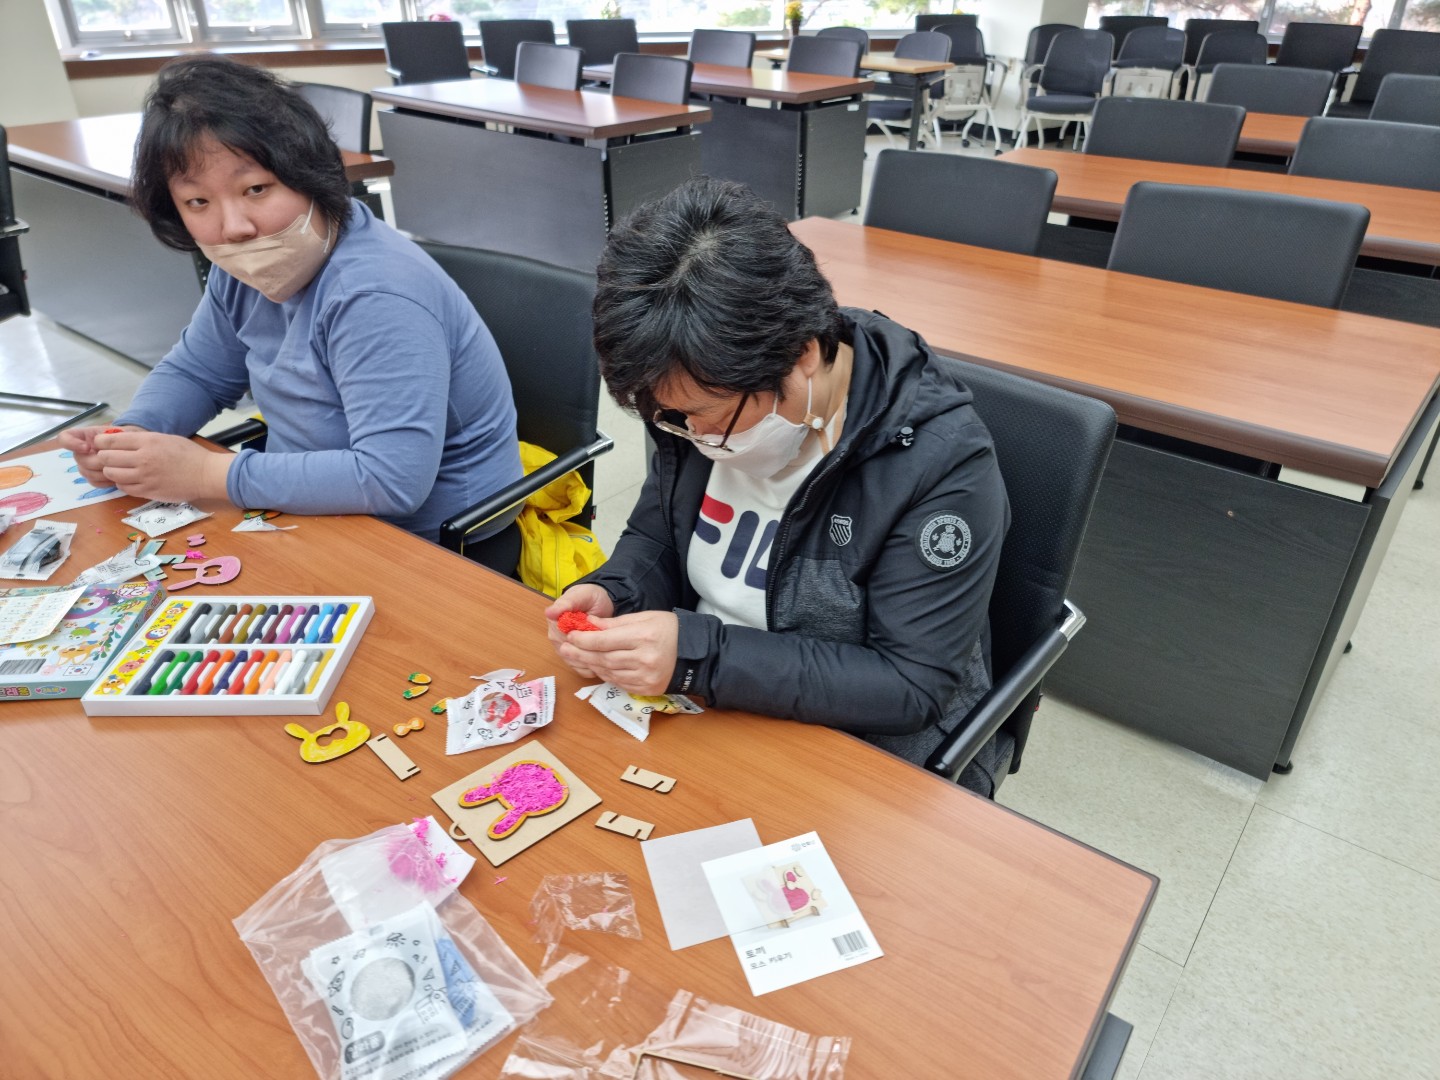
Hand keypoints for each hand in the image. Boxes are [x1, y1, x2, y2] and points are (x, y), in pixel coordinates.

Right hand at [59, 425, 140, 486]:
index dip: (71, 443)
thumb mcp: (119, 430)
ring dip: (102, 471)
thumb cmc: (127, 437)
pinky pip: (94, 482)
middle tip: (112, 461)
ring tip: (117, 468)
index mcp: (84, 436)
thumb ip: (108, 435)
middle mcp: (82, 451)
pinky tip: (116, 477)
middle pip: (78, 459)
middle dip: (96, 461)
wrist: (137, 449)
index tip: (87, 447)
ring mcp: (87, 464)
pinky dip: (105, 481)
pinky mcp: (95, 477)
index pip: (64, 438)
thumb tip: (95, 445)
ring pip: (85, 472)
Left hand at [95, 430, 234, 503]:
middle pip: (106, 458)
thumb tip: (120, 441)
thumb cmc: (189, 455)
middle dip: (104, 458)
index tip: (101, 444)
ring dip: (112, 472)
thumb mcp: (165, 438)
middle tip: (110, 458)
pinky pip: (124, 488)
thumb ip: (142, 440)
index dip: (100, 442)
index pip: (110, 441)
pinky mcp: (148, 492)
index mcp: (147, 442)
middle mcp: (143, 459)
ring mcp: (144, 477)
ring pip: (112, 474)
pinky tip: (131, 480)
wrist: (206, 475)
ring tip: (120, 470)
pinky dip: (123, 484)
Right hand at [544, 585, 615, 677]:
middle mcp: (556, 638)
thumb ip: (566, 603)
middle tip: (605, 646)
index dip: (580, 640)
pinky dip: (592, 668)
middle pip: (569, 653)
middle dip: (587, 651)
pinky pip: (580, 669)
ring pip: (575, 663)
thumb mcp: (581, 595)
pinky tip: (603, 662)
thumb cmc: (589, 597)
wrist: (600, 602)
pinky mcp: (573, 658)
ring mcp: (564, 649)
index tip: (595, 635)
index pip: (563, 638)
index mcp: (554, 622)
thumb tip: (549, 612)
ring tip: (606, 654)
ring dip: (590, 661)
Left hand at [557, 610, 678, 695]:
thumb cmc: (669, 630)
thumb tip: (588, 624)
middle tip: (564, 649)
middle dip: (581, 654)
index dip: (584, 639)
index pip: (605, 640)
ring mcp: (646, 677)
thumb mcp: (644, 617)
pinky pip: (620, 683)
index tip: (571, 636)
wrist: (694, 652)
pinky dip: (606, 675)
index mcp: (644, 636)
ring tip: (577, 657)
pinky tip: (597, 667)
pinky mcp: (648, 689)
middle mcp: (645, 659)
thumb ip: (615, 623)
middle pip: (604, 658)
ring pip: (610, 672)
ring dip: (591, 665)